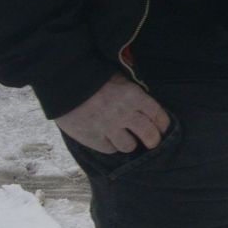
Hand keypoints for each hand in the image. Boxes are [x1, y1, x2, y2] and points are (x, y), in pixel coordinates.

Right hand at [55, 74, 170, 153]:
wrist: (65, 84)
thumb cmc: (94, 78)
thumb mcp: (119, 78)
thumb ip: (133, 93)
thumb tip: (144, 105)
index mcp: (134, 96)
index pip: (157, 114)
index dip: (162, 124)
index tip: (162, 128)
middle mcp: (125, 114)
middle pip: (149, 134)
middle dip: (153, 140)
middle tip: (151, 141)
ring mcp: (109, 128)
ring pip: (129, 146)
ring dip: (129, 143)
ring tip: (125, 138)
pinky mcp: (93, 139)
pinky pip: (110, 149)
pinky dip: (111, 145)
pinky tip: (107, 138)